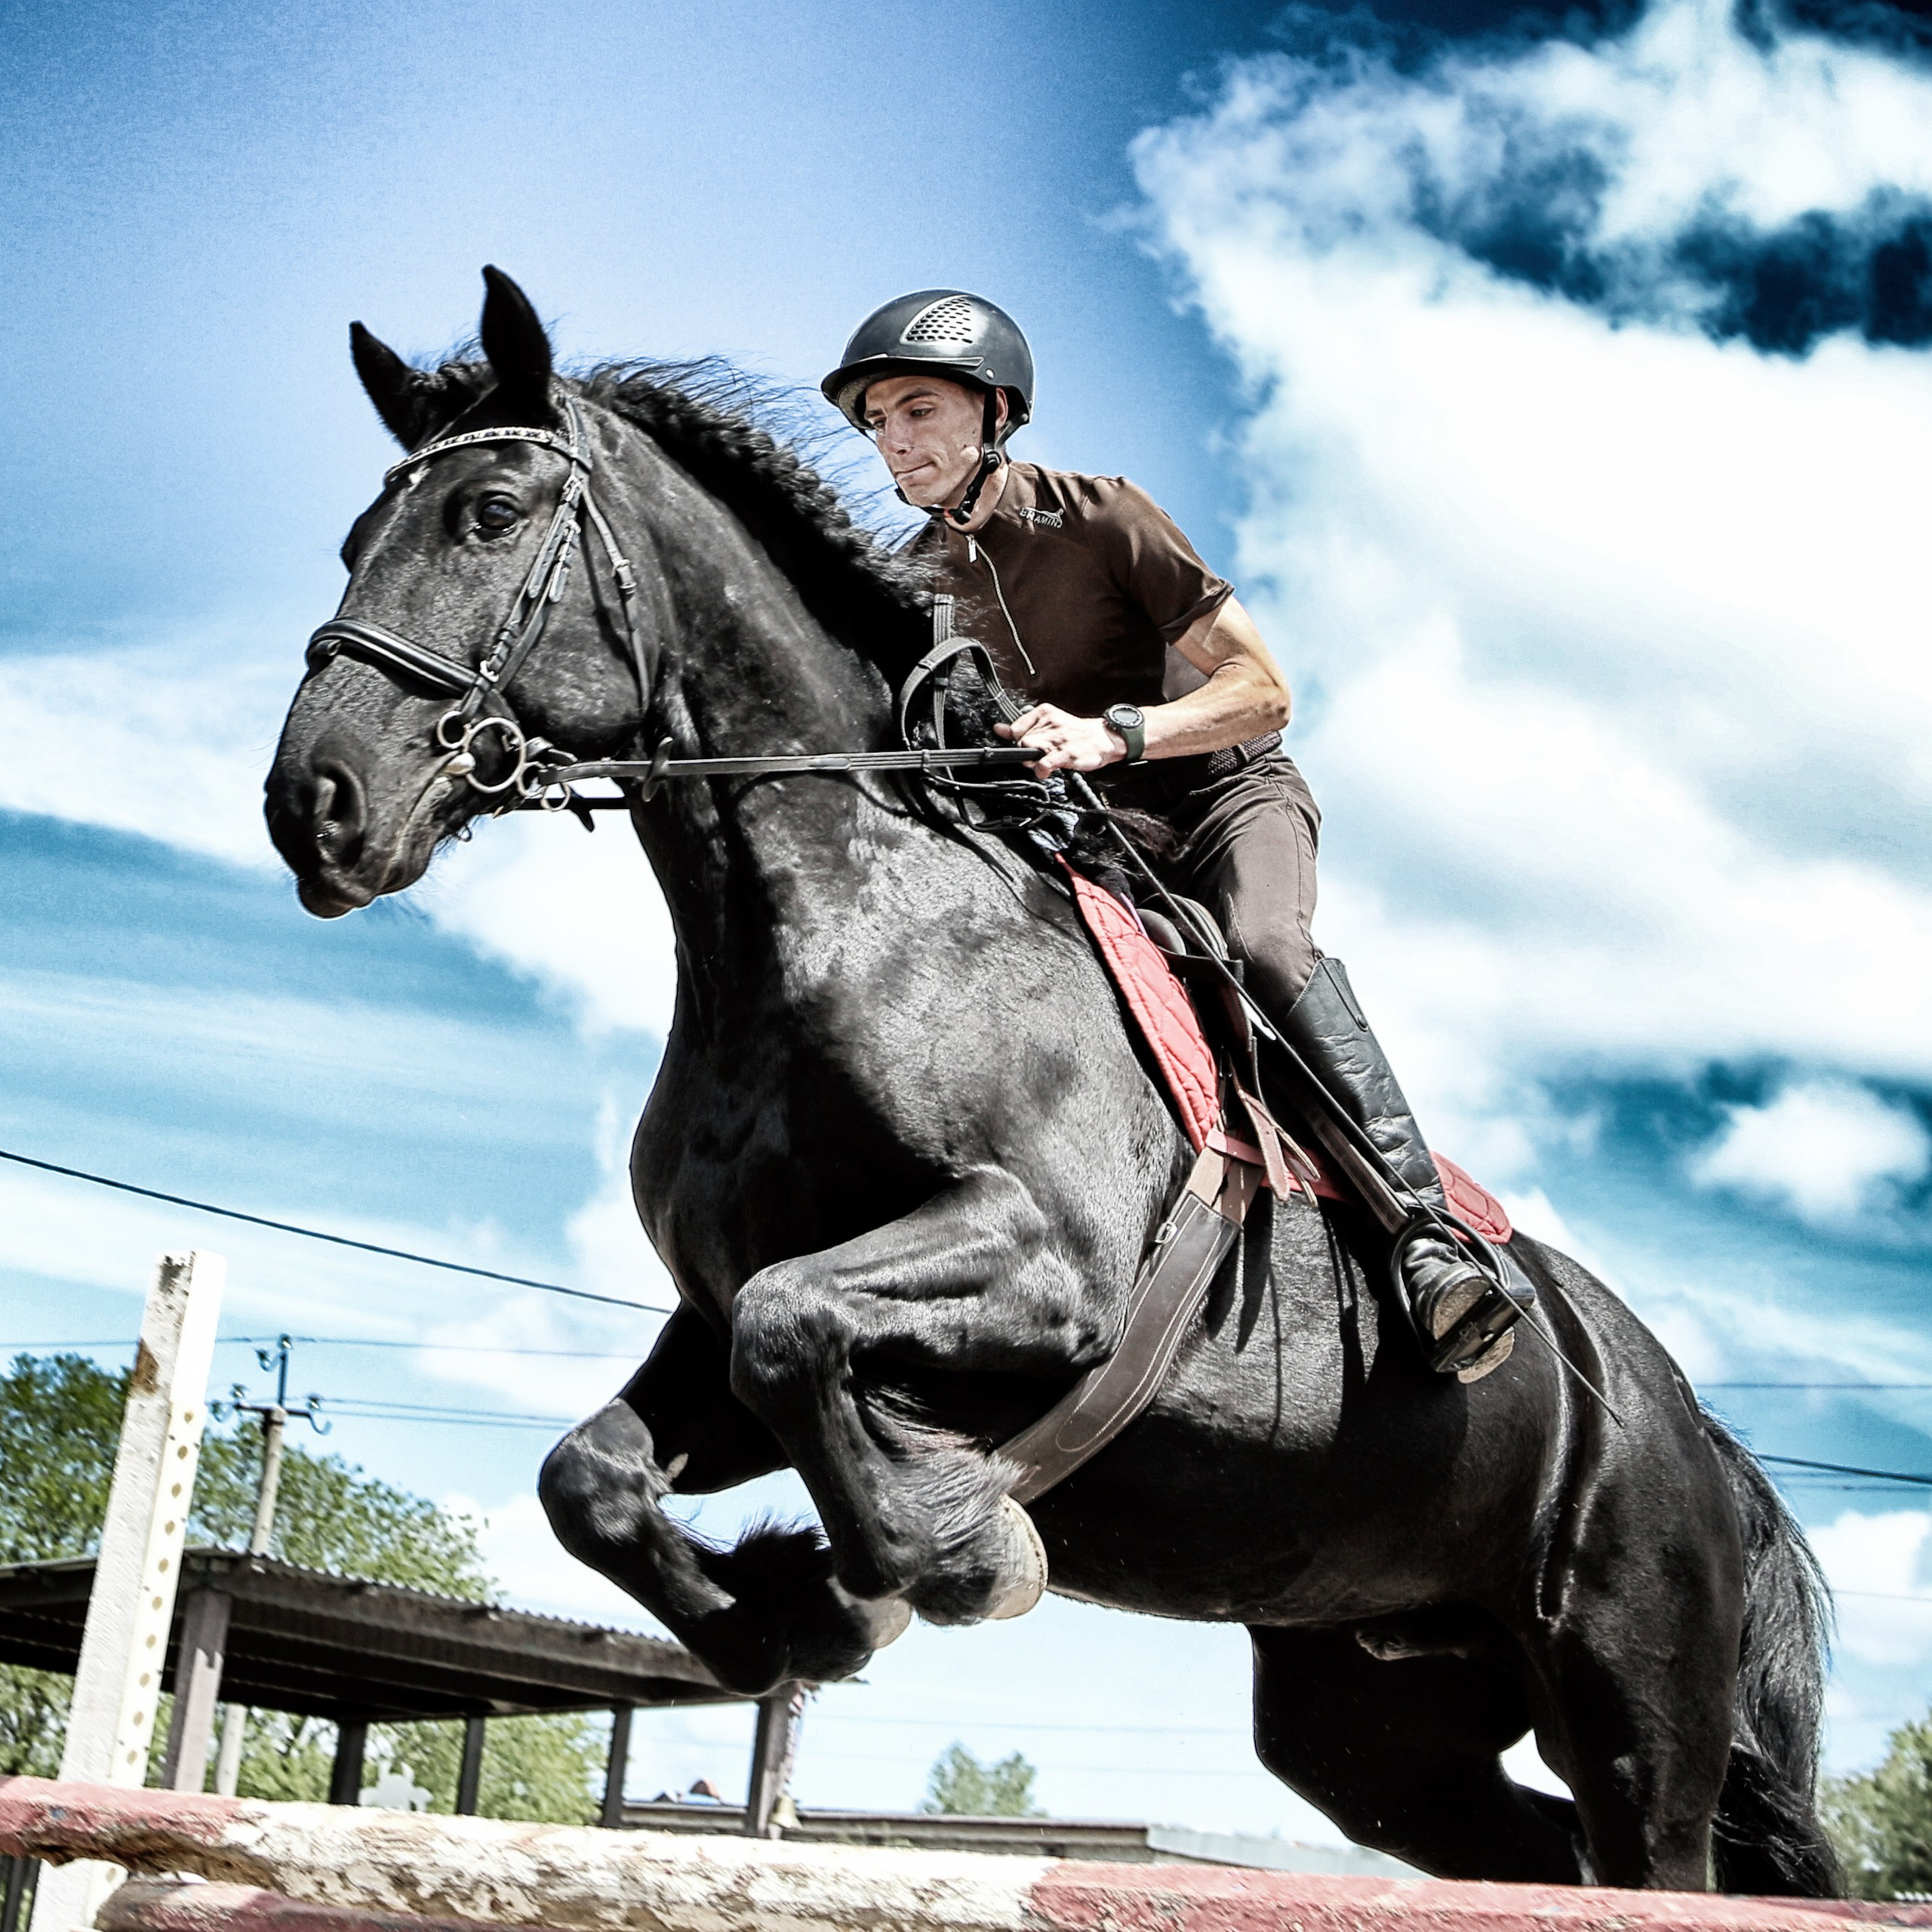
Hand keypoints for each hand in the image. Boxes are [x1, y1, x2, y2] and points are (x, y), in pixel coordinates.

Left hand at [994, 704, 1124, 773]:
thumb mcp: (1048, 723)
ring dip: (1032, 761)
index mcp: (1044, 712)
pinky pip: (1044, 763)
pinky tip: (1045, 771)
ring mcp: (1059, 739)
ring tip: (1043, 761)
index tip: (1026, 745)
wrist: (1102, 739)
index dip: (1017, 740)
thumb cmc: (1076, 733)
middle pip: (1021, 741)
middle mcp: (1051, 723)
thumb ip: (1023, 726)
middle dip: (1024, 752)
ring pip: (1029, 750)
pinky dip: (1041, 770)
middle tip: (1037, 755)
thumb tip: (999, 729)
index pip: (1016, 727)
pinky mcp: (1067, 753)